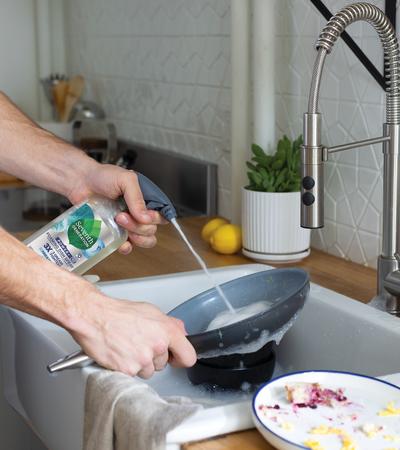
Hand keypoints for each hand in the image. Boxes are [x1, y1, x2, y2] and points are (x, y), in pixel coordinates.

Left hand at [67, 163, 166, 253]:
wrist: (80, 181)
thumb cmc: (102, 176)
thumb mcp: (125, 180)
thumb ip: (137, 197)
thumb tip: (145, 217)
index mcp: (146, 200)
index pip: (161, 216)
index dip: (155, 220)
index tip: (143, 216)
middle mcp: (139, 214)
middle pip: (151, 230)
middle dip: (139, 227)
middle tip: (122, 216)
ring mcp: (128, 225)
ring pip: (143, 241)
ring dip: (134, 237)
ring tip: (118, 224)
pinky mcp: (115, 233)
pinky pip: (127, 246)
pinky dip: (125, 247)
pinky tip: (120, 241)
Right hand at [70, 293, 196, 377]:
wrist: (95, 317)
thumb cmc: (119, 312)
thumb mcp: (151, 311)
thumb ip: (169, 324)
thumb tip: (181, 333)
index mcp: (167, 331)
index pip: (188, 357)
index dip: (181, 358)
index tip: (176, 358)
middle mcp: (157, 346)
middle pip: (163, 364)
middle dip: (153, 357)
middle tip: (139, 343)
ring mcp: (143, 360)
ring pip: (148, 371)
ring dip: (140, 364)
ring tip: (128, 347)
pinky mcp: (128, 370)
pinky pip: (133, 376)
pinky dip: (126, 367)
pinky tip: (120, 353)